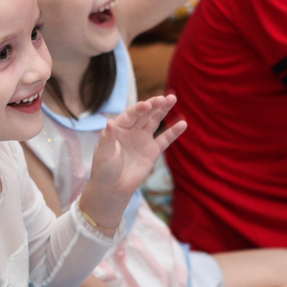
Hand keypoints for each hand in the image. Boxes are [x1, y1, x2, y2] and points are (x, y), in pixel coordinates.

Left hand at [80, 95, 185, 226]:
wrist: (113, 189)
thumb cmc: (103, 170)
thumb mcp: (103, 153)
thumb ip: (108, 138)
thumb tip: (109, 121)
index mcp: (119, 128)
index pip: (130, 114)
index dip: (139, 109)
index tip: (147, 104)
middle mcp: (132, 130)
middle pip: (144, 114)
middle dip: (154, 105)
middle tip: (164, 98)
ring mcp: (143, 139)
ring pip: (155, 121)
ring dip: (163, 110)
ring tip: (172, 99)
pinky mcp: (152, 151)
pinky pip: (165, 139)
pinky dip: (173, 132)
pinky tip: (182, 124)